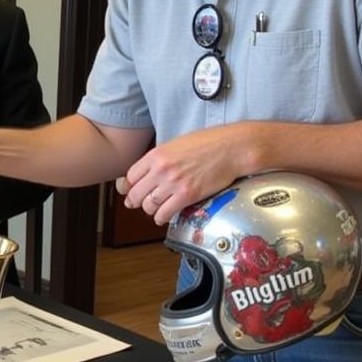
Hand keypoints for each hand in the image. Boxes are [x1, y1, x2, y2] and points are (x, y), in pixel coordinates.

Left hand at [118, 125, 250, 223]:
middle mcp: (161, 170)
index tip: (132, 190)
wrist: (232, 148)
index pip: (130, 176)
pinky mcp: (188, 195)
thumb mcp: (176, 145)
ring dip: (150, 210)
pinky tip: (163, 217)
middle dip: (135, 201)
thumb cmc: (208, 143)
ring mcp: (174, 183)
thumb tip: (148, 172)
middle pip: (135, 193)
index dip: (129, 186)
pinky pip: (165, 213)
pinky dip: (161, 218)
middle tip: (137, 204)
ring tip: (155, 209)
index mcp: (156, 155)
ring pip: (148, 206)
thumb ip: (159, 159)